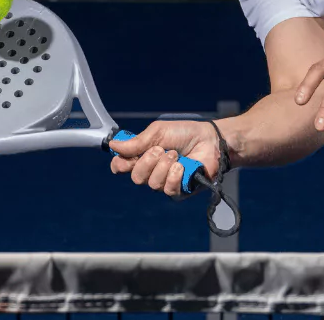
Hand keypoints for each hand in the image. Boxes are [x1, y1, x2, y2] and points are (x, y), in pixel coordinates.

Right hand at [106, 120, 221, 197]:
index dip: (120, 165)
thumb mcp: (157, 132)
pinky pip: (168, 189)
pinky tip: (181, 166)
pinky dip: (174, 175)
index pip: (121, 167)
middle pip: (136, 177)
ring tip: (176, 155)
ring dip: (163, 166)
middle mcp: (151, 171)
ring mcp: (165, 182)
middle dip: (146, 162)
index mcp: (143, 156)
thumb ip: (137, 142)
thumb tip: (113, 145)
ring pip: (152, 184)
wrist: (210, 140)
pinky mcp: (180, 190)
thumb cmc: (185, 134)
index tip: (125, 159)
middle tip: (160, 150)